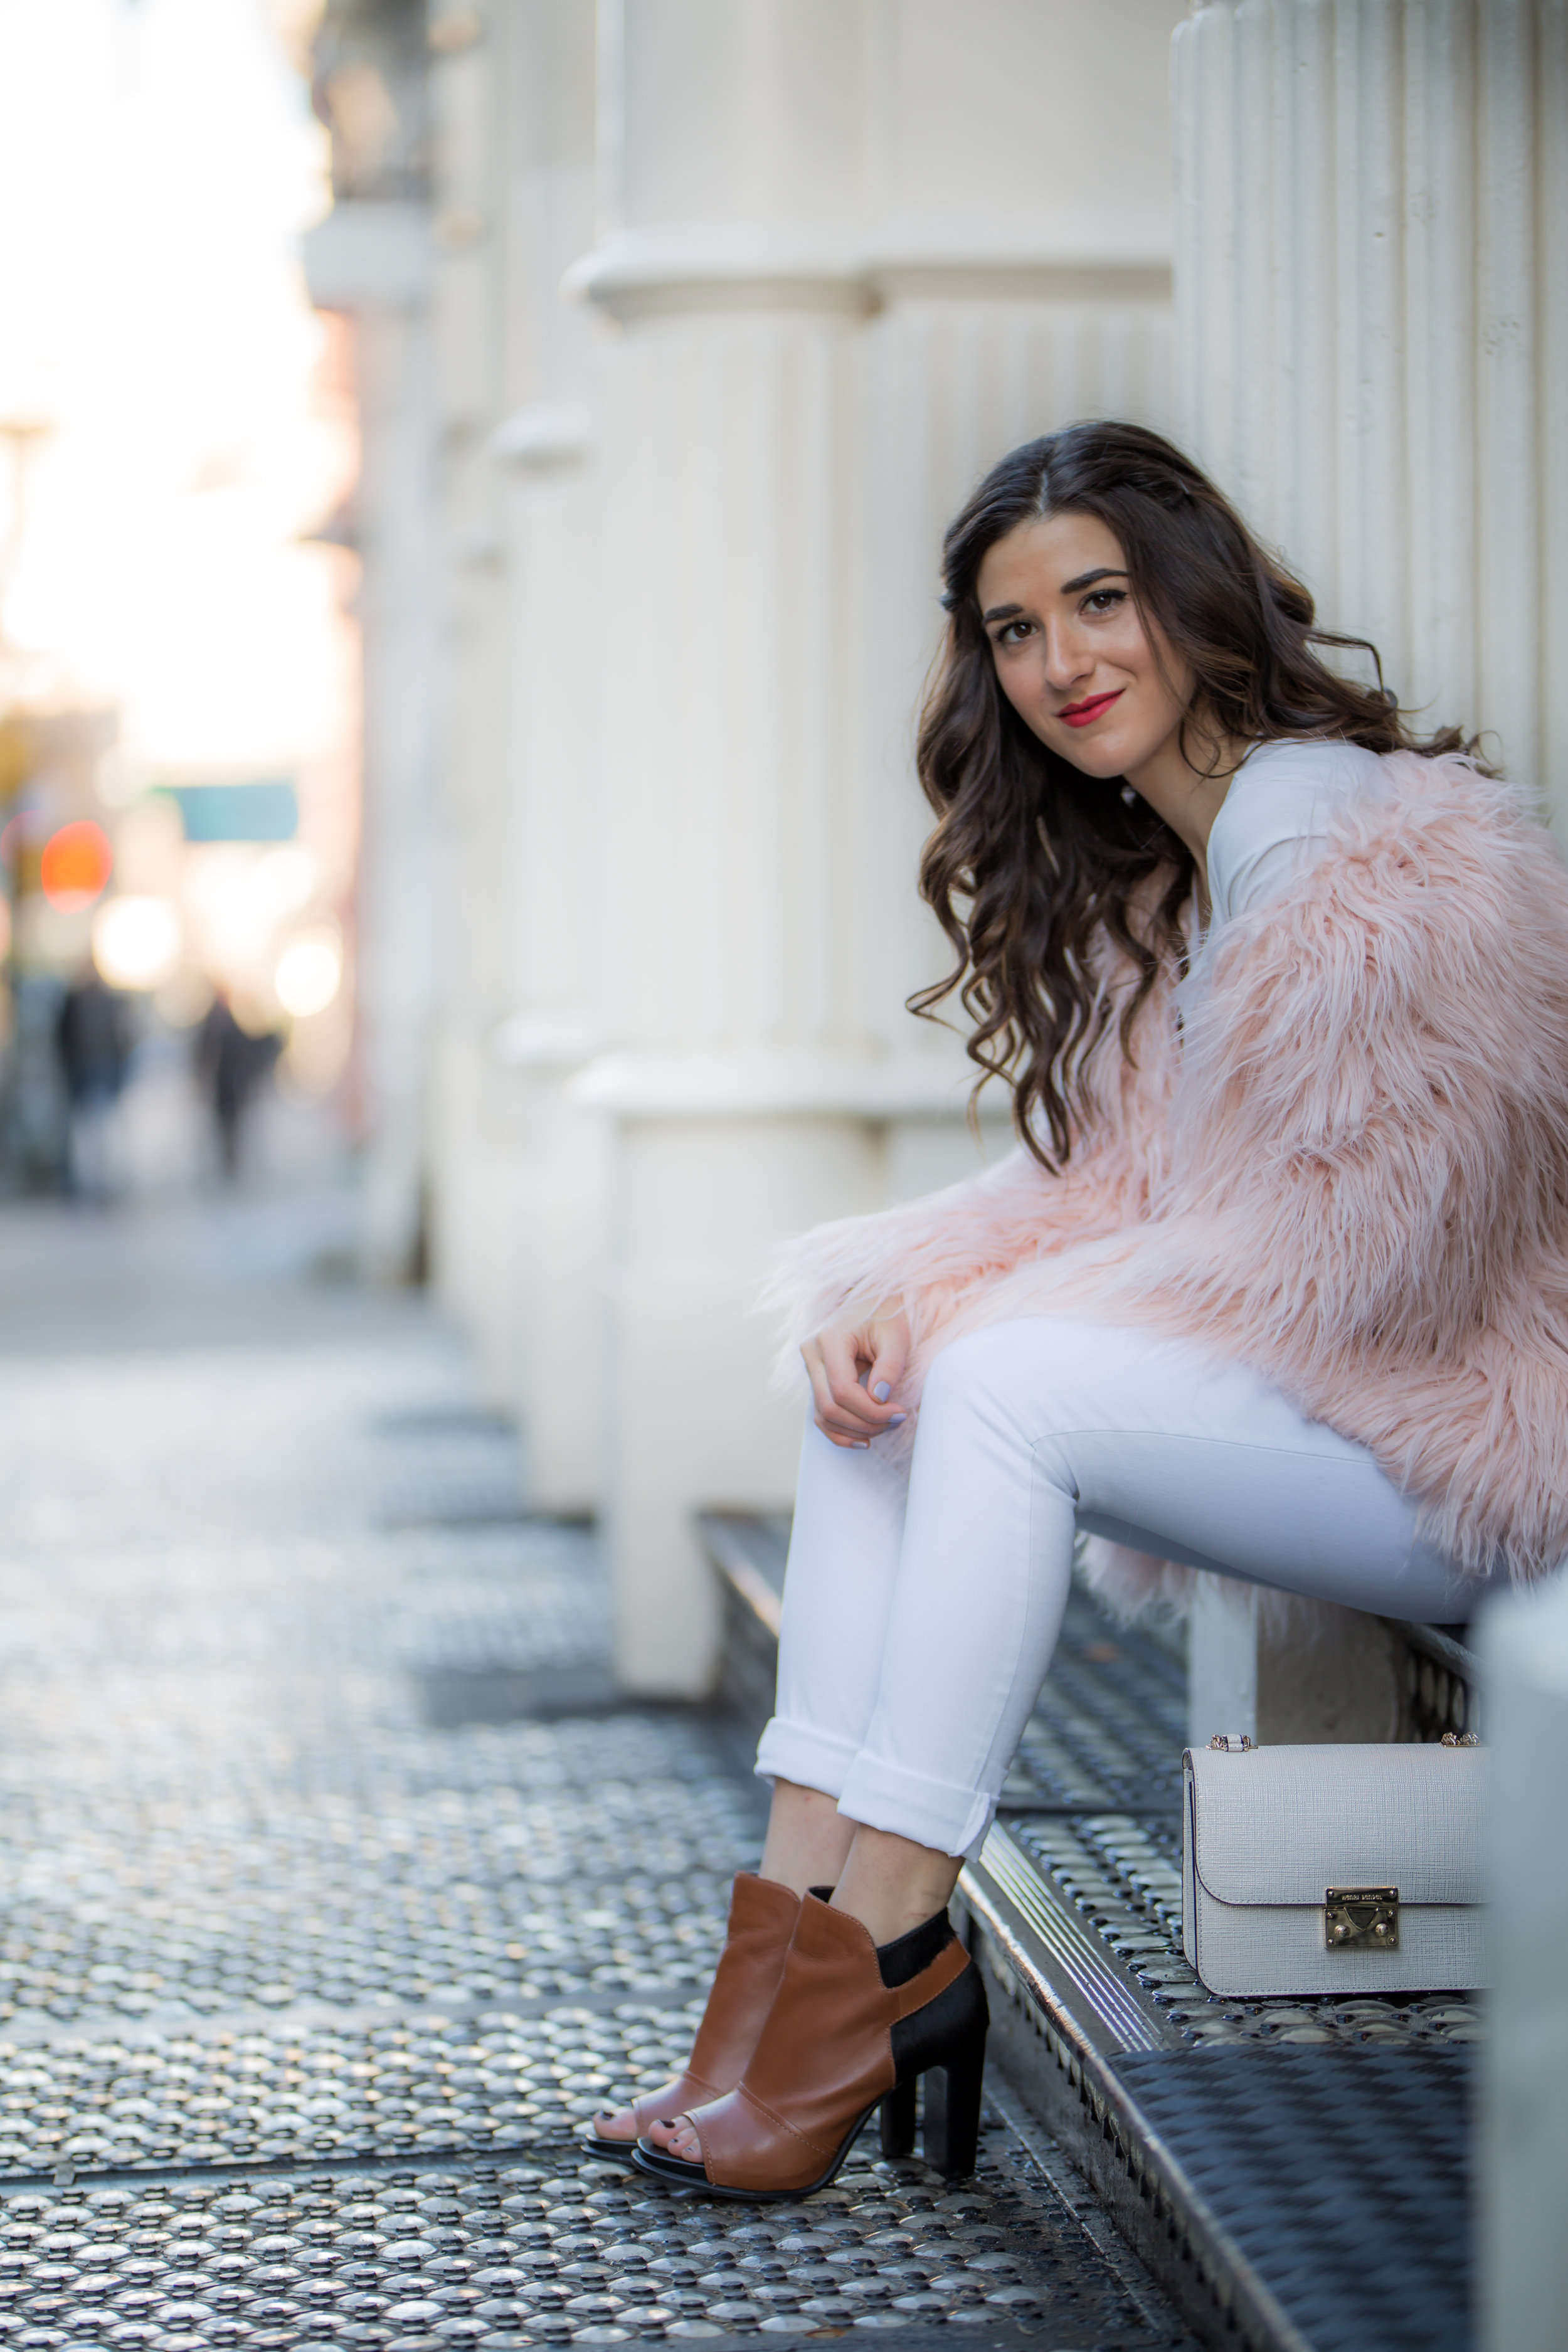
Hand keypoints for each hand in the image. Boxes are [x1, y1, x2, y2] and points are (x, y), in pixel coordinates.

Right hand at [801, 1310, 910, 1447]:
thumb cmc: (886, 1318)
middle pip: (830, 1407)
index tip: (899, 1413)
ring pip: (823, 1416)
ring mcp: (810, 1368)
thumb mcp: (895, 1337)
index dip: (871, 1411)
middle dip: (865, 1423)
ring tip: (886, 1427)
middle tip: (896, 1421)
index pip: (842, 1390)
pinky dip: (840, 1432)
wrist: (872, 1304)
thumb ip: (889, 1367)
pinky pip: (821, 1415)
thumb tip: (879, 1401)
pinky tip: (864, 1440)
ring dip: (855, 1430)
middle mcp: (812, 1354)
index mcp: (829, 1340)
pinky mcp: (816, 1380)